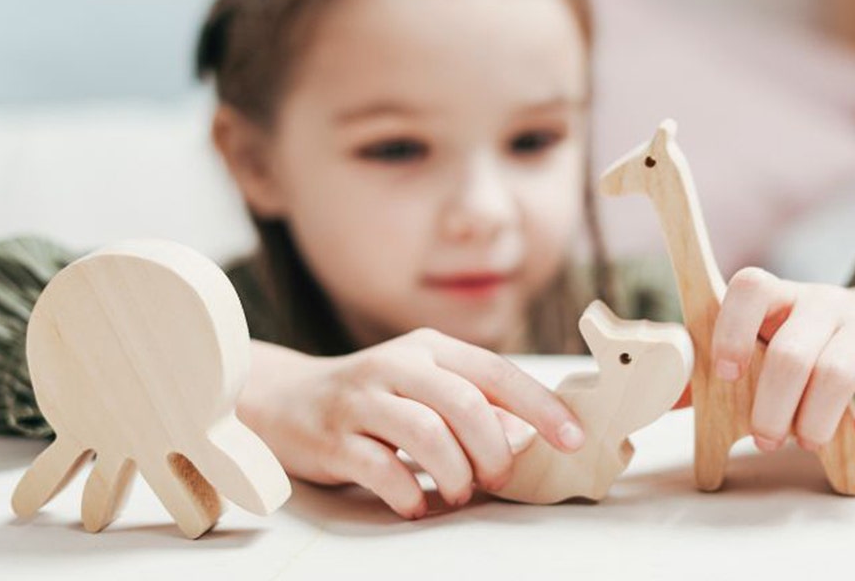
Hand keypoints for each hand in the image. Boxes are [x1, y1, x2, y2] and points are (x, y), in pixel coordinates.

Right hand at [239, 330, 584, 518]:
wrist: (281, 399)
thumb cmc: (372, 399)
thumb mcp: (425, 387)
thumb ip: (475, 405)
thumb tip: (531, 435)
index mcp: (430, 349)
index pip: (497, 372)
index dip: (540, 407)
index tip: (572, 438)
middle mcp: (397, 365)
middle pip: (465, 404)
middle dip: (494, 449)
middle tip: (498, 478)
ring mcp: (361, 400)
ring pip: (427, 434)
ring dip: (455, 474)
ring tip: (457, 492)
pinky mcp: (332, 438)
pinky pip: (381, 469)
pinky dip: (408, 494)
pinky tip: (415, 504)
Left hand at [711, 268, 854, 448]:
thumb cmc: (805, 346)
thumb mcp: (763, 347)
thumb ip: (715, 370)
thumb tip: (666, 396)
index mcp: (778, 295)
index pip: (751, 287)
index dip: (731, 330)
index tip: (724, 374)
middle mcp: (823, 300)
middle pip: (791, 352)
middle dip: (772, 408)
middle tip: (766, 440)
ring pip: (837, 372)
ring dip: (815, 421)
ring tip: (806, 441)